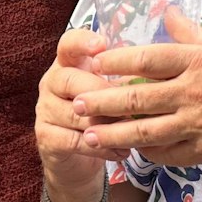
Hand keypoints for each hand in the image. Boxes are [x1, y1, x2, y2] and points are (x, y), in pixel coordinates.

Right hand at [36, 30, 115, 201]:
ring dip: (107, 124)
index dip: (82, 42)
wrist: (77, 160)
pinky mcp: (46, 137)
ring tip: (132, 131)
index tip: (101, 46)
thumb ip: (123, 76)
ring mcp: (45, 110)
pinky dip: (102, 146)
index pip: (68, 44)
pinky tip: (121, 151)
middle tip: (130, 105)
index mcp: (68, 64)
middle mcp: (51, 83)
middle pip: (70, 78)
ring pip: (74, 113)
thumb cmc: (101, 117)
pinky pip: (75, 140)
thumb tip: (156, 69)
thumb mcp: (110, 92)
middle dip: (102, 92)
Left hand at [70, 12, 201, 167]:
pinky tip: (130, 150)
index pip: (147, 58)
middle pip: (137, 97)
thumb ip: (191, 34)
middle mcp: (194, 91)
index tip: (95, 63)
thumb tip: (167, 13)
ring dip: (114, 134)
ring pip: (145, 131)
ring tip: (88, 135)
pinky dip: (146, 152)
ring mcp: (198, 123)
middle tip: (77, 104)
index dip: (117, 60)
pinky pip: (167, 153)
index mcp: (198, 61)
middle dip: (102, 102)